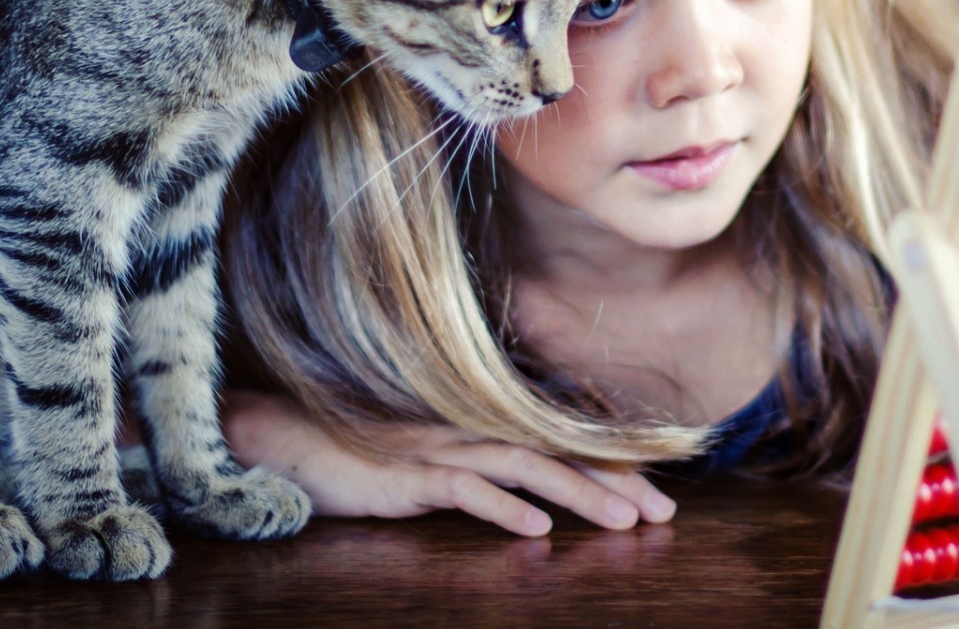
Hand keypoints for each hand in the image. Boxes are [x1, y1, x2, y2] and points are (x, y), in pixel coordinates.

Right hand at [220, 389, 675, 536]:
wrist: (294, 440)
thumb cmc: (366, 454)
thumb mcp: (436, 461)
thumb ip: (482, 470)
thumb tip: (531, 496)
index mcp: (482, 425)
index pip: (560, 441)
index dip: (610, 464)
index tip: (656, 493)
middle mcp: (472, 428)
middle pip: (558, 451)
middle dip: (615, 480)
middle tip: (664, 513)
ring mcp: (443, 449)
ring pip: (526, 467)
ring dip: (578, 494)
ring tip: (623, 522)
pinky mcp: (411, 474)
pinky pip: (465, 491)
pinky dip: (503, 510)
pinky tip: (536, 533)